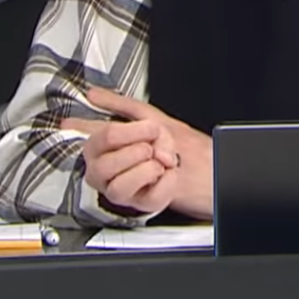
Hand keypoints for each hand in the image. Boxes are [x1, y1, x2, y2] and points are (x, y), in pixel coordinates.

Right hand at [63, 88, 213, 219]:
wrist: (205, 163)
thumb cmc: (172, 141)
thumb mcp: (150, 119)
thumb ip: (122, 106)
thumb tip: (93, 95)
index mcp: (100, 148)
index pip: (103, 137)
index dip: (132, 132)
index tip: (151, 129)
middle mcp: (103, 172)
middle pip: (106, 164)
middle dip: (137, 152)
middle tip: (153, 148)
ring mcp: (120, 190)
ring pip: (119, 187)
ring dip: (148, 170)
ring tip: (160, 163)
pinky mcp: (141, 204)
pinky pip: (149, 196)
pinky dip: (167, 182)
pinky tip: (170, 174)